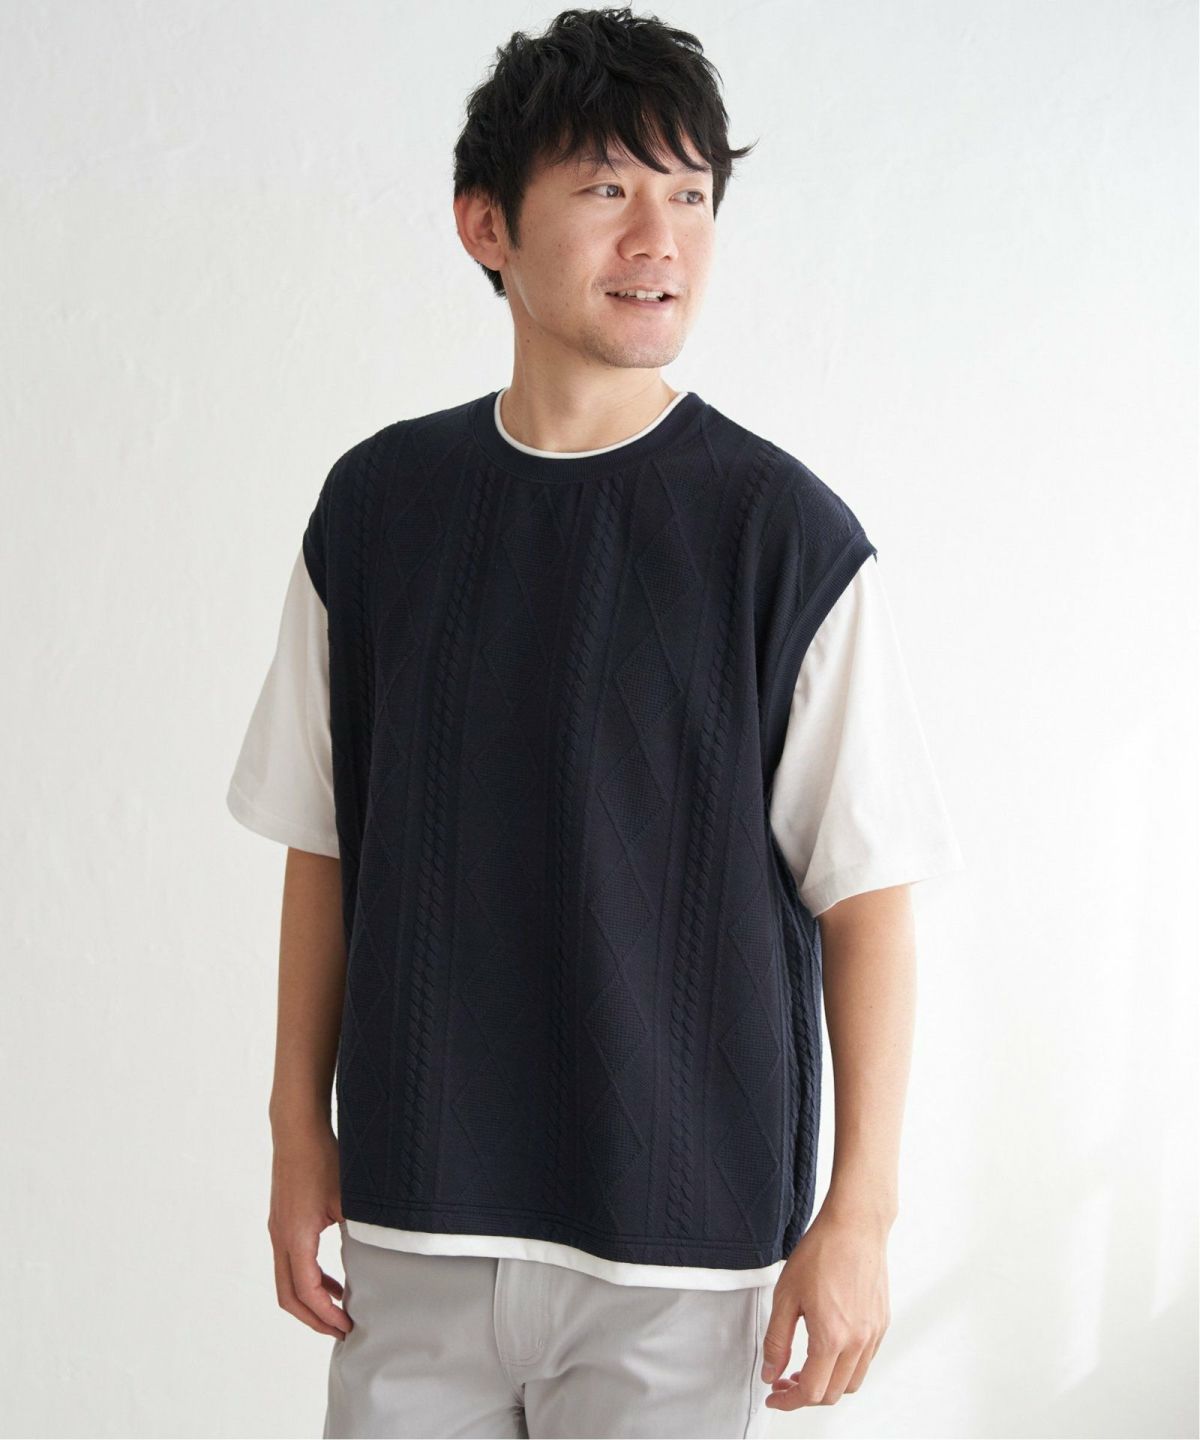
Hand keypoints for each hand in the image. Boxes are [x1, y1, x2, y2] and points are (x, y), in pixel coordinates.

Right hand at [267, 1122, 352, 1338]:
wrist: (297, 1129)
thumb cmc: (322, 1158)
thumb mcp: (348, 1197)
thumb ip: (361, 1231)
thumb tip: (382, 1258)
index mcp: (295, 1236)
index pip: (307, 1291)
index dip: (326, 1315)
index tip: (348, 1326)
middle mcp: (280, 1238)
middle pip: (288, 1297)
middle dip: (314, 1319)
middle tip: (341, 1331)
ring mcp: (278, 1230)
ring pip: (286, 1282)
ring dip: (310, 1300)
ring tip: (340, 1310)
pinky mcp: (281, 1221)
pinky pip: (290, 1263)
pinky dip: (308, 1279)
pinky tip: (332, 1280)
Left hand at [760, 1206, 890, 1408]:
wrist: (855, 1226)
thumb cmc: (820, 1252)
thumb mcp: (785, 1296)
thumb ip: (776, 1341)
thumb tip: (771, 1373)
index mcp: (832, 1337)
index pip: (811, 1391)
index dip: (788, 1401)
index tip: (774, 1396)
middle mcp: (858, 1341)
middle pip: (832, 1393)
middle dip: (805, 1395)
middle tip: (784, 1380)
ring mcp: (874, 1333)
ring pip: (852, 1382)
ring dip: (827, 1384)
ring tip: (805, 1367)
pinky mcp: (882, 1323)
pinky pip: (865, 1360)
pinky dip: (845, 1367)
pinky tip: (828, 1348)